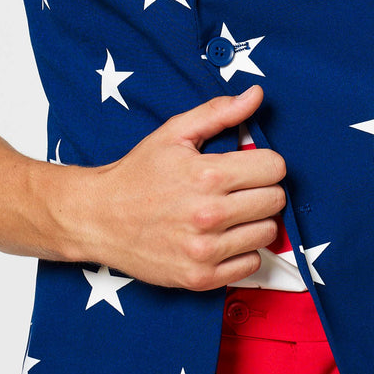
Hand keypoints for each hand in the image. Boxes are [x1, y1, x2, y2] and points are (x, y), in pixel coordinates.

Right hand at [76, 85, 286, 288]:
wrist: (98, 217)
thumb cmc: (137, 174)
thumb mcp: (174, 133)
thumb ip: (219, 112)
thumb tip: (256, 95)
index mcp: (207, 174)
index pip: (275, 167)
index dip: (266, 162)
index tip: (251, 165)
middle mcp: (209, 214)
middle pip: (276, 200)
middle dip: (263, 189)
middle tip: (240, 188)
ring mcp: (205, 250)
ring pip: (268, 233)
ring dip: (255, 220)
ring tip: (230, 212)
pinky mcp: (200, 278)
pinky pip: (252, 264)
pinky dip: (243, 250)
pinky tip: (222, 236)